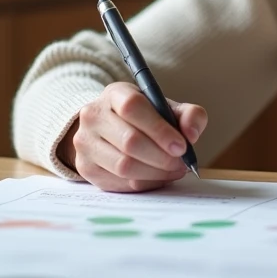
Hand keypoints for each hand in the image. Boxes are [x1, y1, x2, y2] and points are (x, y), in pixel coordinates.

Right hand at [59, 82, 206, 192]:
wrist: (109, 129)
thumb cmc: (144, 118)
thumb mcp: (167, 108)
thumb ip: (189, 115)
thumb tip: (192, 134)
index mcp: (115, 94)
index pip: (133, 107)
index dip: (159, 129)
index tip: (181, 146)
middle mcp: (93, 115)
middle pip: (129, 141)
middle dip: (162, 157)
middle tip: (181, 163)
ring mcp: (85, 142)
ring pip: (123, 166)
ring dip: (155, 173)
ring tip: (173, 171)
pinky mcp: (84, 167)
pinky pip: (118, 183)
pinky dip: (144, 183)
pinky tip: (156, 177)